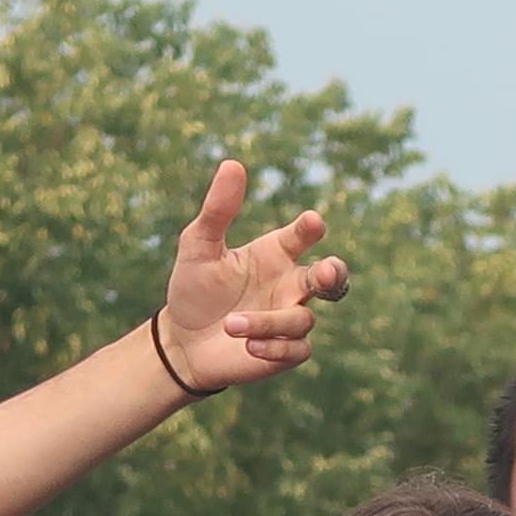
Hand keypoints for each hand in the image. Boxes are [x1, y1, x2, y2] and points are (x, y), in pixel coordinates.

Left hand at [150, 158, 342, 396]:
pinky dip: (275, 347)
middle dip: (333, 274)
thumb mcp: (198, 246)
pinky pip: (298, 349)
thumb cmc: (193, 289)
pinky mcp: (285, 351)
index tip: (312, 222)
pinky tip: (250, 347)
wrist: (181, 342)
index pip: (302, 236)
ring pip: (302, 319)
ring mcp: (289, 318)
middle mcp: (289, 284)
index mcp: (275, 253)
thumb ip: (218, 210)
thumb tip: (232, 164)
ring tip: (230, 324)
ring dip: (268, 321)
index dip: (310, 228)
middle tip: (325, 273)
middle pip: (331, 277)